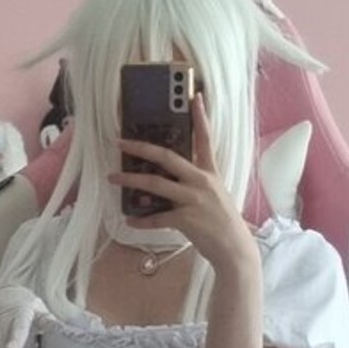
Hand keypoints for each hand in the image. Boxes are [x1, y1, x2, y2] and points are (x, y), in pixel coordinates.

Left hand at [109, 92, 257, 274]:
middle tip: (120, 142)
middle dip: (141, 148)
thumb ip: (195, 184)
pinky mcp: (187, 220)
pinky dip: (142, 220)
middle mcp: (201, 182)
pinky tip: (130, 220)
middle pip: (167, 157)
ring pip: (155, 185)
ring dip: (131, 181)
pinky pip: (157, 218)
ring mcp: (193, 200)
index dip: (199, 117)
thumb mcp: (214, 196)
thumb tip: (166, 181)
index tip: (193, 96)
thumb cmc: (223, 224)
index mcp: (210, 173)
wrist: (235, 250)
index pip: (205, 139)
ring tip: (113, 178)